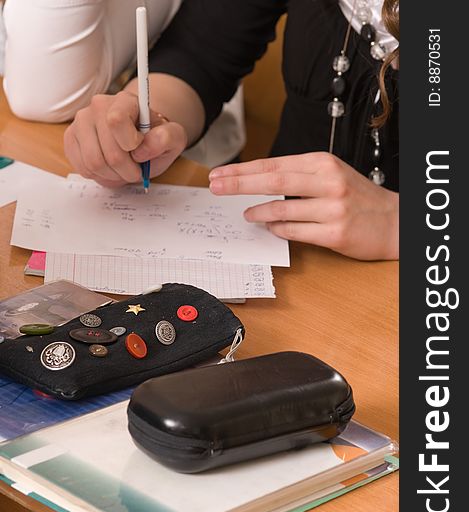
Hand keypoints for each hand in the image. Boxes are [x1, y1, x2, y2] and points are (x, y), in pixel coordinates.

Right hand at [64, 91, 186, 186]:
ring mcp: (81, 122)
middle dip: (126, 170)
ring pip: (93, 163)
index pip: (116, 121)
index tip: (140, 149)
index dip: (130, 145)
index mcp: (124, 101)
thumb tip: (144, 146)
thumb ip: (167, 138)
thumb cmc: (154, 138)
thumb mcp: (173, 138)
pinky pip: (82, 167)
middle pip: (107, 151)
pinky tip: (109, 169)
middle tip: (135, 171)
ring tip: (123, 171)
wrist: (139, 140)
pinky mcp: (71, 139)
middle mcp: (98, 106)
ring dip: (113, 175)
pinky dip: (99, 176)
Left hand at [209, 152, 398, 259]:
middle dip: (238, 184)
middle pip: (273, 180)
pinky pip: (296, 231)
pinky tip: (269, 227)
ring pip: (282, 209)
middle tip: (215, 187)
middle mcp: (328, 182)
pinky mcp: (335, 233)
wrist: (393, 221)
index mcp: (323, 163)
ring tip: (246, 214)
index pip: (273, 164)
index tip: (219, 174)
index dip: (243, 171)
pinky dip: (278, 229)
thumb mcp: (331, 175)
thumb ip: (299, 176)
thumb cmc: (357, 197)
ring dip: (257, 212)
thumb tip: (259, 182)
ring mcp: (332, 208)